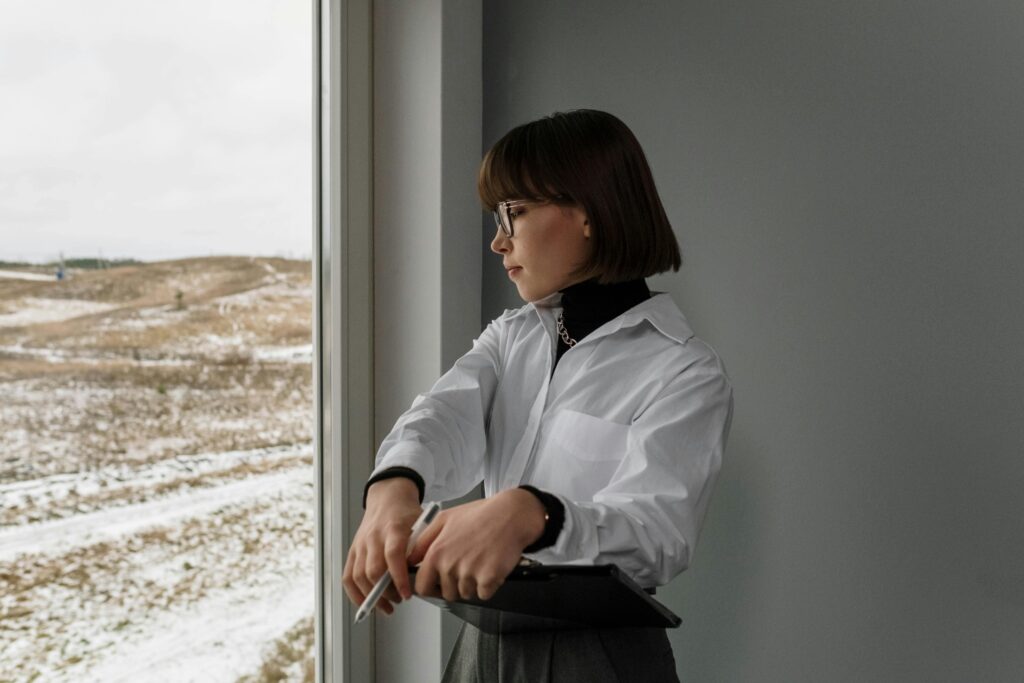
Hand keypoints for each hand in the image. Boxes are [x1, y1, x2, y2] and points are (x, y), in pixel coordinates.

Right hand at [342, 478, 422, 614]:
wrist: (387, 498)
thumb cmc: (407, 514)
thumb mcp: (421, 525)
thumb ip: (422, 548)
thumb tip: (423, 576)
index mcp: (393, 528)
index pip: (393, 556)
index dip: (399, 578)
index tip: (407, 594)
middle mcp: (373, 537)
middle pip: (373, 570)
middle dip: (387, 592)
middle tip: (400, 599)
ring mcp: (360, 544)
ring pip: (359, 577)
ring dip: (372, 597)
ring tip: (387, 607)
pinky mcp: (353, 551)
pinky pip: (348, 577)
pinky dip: (355, 594)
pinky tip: (366, 604)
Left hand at [408, 488, 545, 601]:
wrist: (511, 515)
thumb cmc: (480, 515)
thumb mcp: (444, 519)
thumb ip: (423, 541)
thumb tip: (410, 559)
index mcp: (437, 552)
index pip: (422, 586)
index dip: (430, 587)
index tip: (437, 585)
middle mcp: (450, 565)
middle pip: (447, 593)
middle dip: (456, 584)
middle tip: (468, 565)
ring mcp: (470, 574)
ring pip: (466, 594)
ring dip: (473, 584)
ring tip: (481, 561)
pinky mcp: (488, 580)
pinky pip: (484, 594)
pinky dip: (489, 585)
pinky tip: (491, 566)